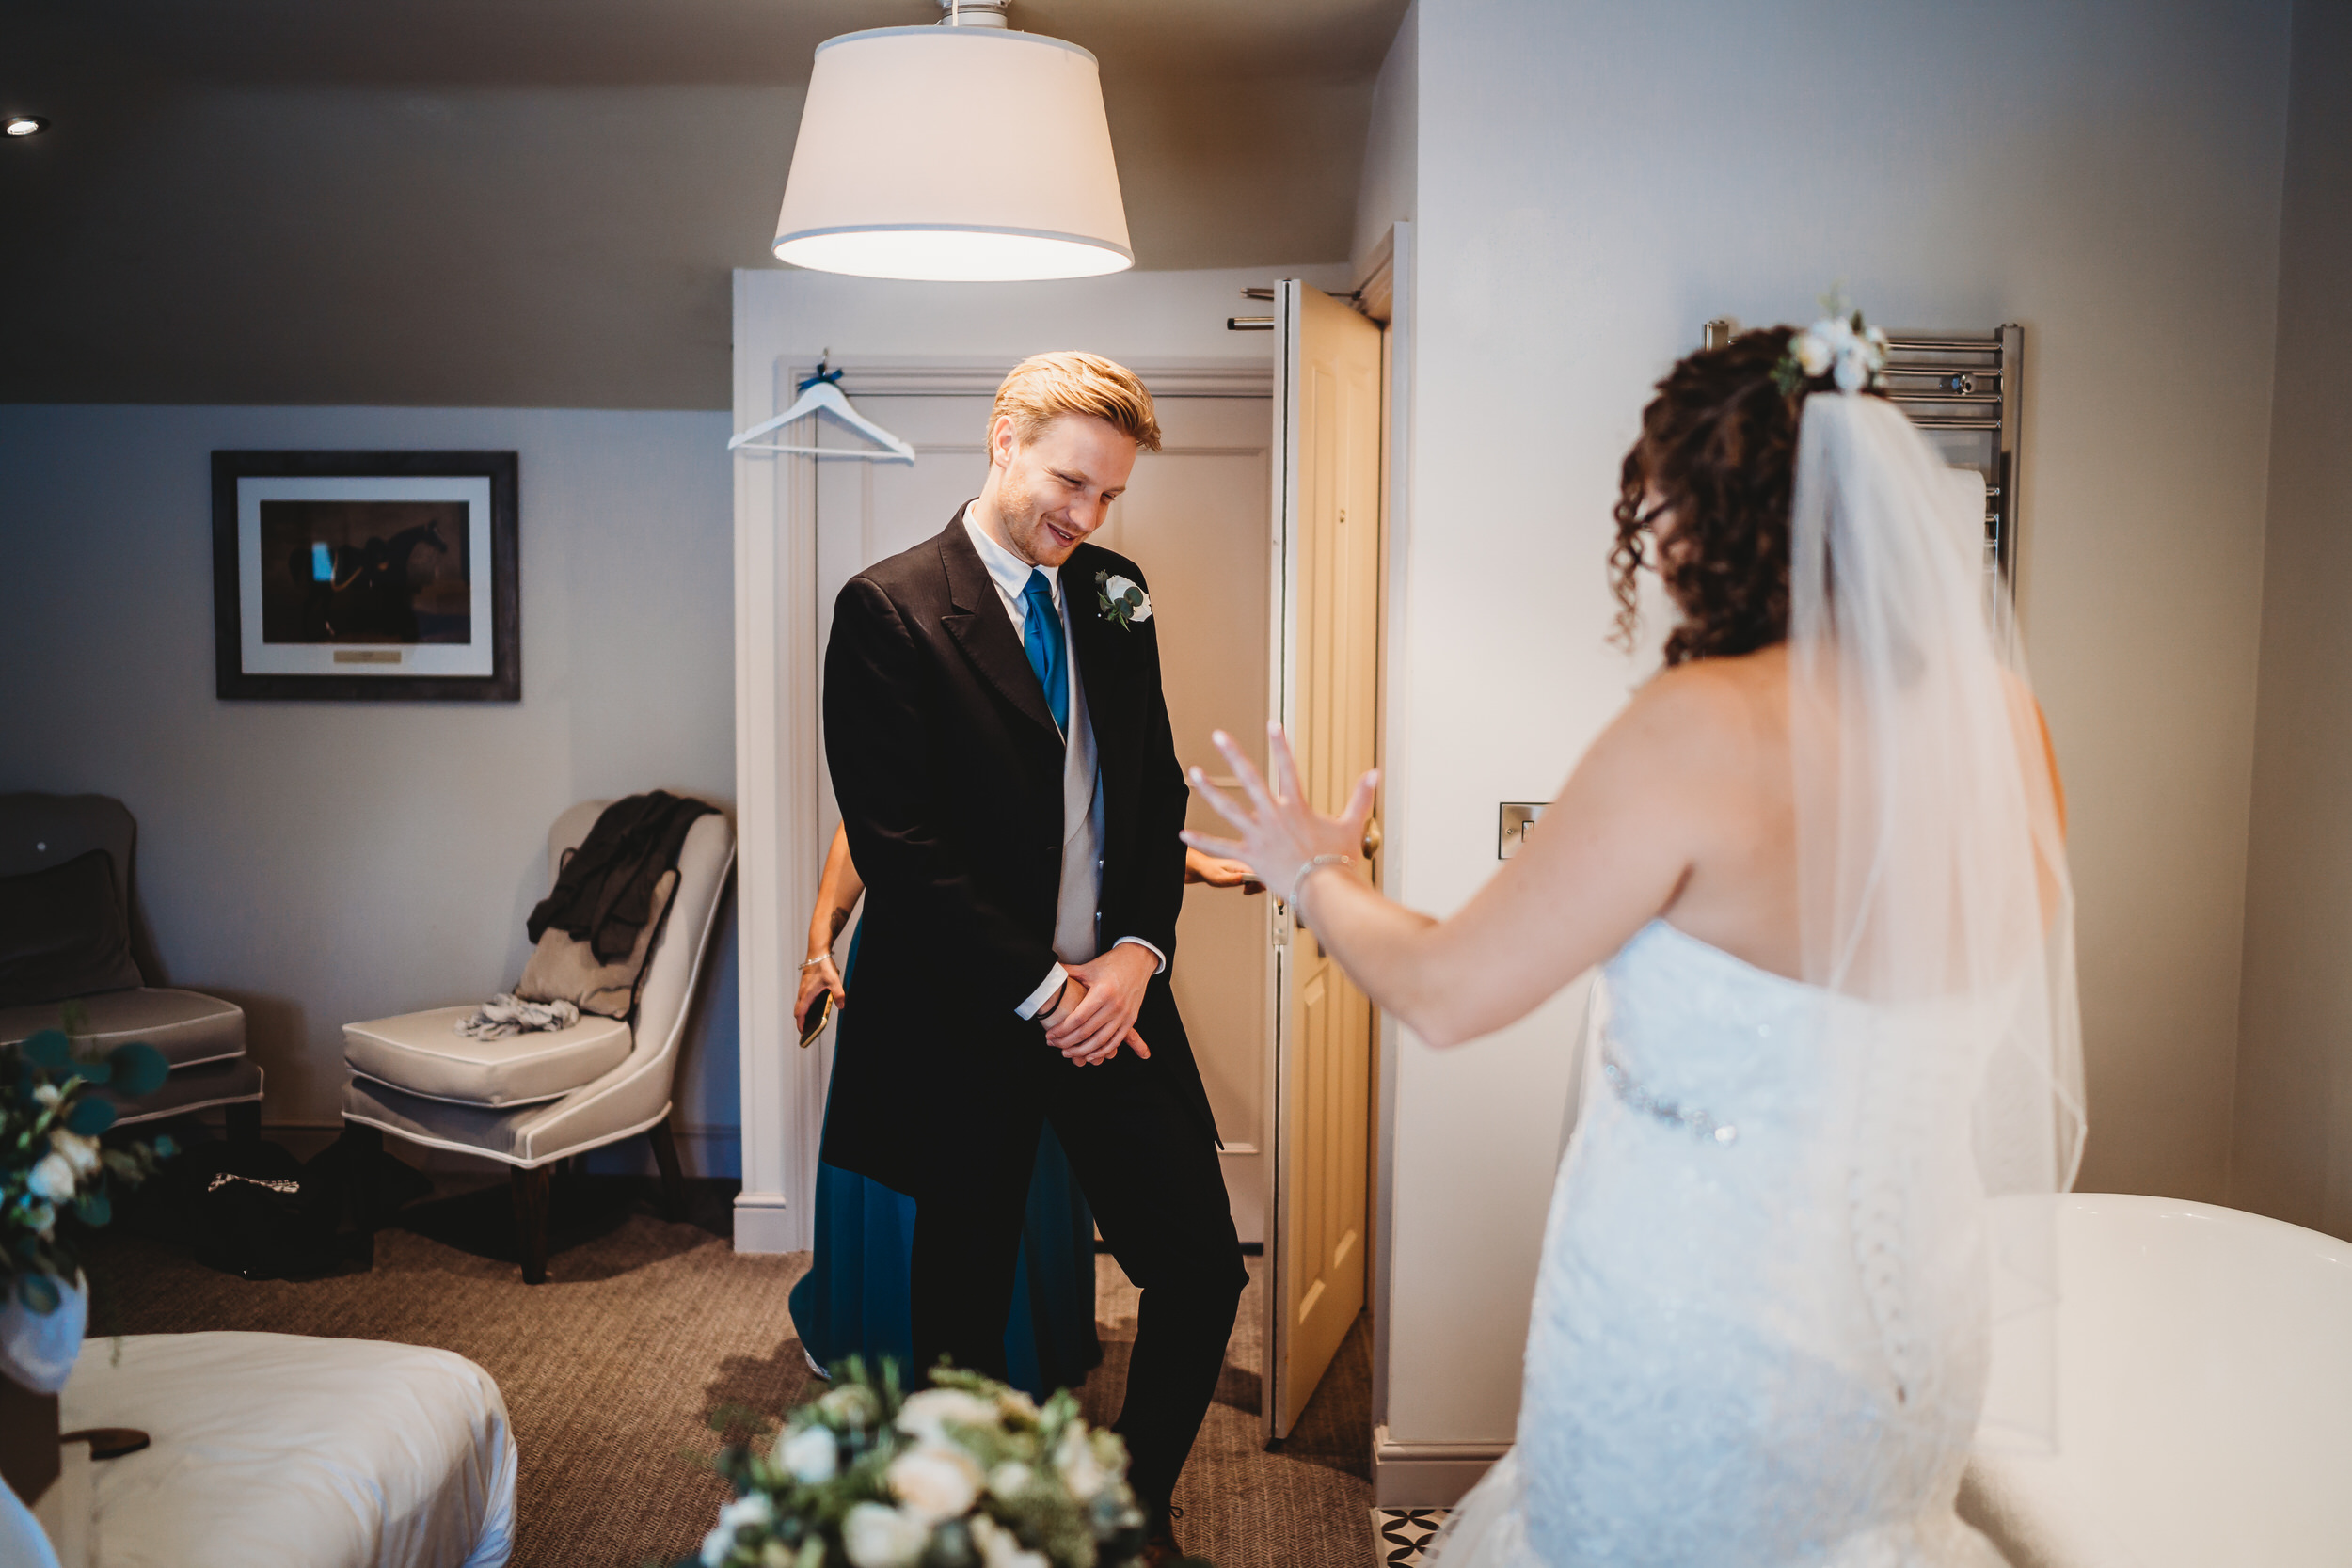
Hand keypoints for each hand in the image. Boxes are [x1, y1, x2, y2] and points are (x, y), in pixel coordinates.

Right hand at [793, 953, 844, 1033]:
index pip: (800, 1013)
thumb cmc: (823, 966)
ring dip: (803, 1013)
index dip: (800, 1024)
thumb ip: (839, 995)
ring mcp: (803, 988)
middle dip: (801, 1020)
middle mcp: (803, 993)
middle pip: (798, 1011)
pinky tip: (814, 1006)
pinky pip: (803, 998)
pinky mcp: (805, 985)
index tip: (803, 1032)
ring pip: (800, 1004)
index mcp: (807, 994)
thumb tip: (841, 1006)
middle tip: (806, 1029)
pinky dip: (805, 1005)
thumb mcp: (835, 981)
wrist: (817, 952)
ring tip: (810, 1021)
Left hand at [1043, 946, 1155, 1065]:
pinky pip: (1116, 1041)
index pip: (1078, 1018)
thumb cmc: (1112, 963)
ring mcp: (1124, 1015)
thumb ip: (1068, 973)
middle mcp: (1115, 1006)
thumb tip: (1049, 972)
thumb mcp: (1088, 968)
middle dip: (1067, 1042)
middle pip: (1087, 1032)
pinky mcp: (1131, 1020)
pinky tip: (1090, 1055)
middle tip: (1054, 1045)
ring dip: (1082, 1051)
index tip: (1050, 1035)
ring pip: (1101, 1041)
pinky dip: (1102, 1051)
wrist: (1138, 960)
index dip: (1062, 1030)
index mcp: (1102, 992)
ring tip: (1068, 1053)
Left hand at [1183, 723, 1375, 903]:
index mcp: (1297, 806)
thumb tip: (1375, 773)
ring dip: (1209, 790)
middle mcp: (1274, 816)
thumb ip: (1361, 797)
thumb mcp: (1352, 824)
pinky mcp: (1250, 857)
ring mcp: (1259, 835)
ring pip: (1228, 808)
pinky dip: (1202, 841)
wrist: (1326, 891)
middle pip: (1250, 778)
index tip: (1272, 724)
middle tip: (1218, 735)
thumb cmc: (1340, 861)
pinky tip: (1182, 833)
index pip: (1288, 767)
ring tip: (1193, 773)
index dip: (1281, 744)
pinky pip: (1221, 847)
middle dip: (1233, 754)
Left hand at [1184, 846, 1264, 894]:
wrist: (1204, 868)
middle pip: (1262, 875)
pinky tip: (1245, 890)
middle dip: (1258, 886)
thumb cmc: (1210, 871)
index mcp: (1241, 864)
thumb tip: (1242, 878)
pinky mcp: (1244, 873)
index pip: (1258, 871)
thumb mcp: (1219, 877)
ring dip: (1256, 887)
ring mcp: (1245, 869)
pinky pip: (1254, 880)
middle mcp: (1245, 865)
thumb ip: (1230, 879)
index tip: (1255, 888)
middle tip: (1247, 891)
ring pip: (1259, 879)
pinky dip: (1253, 887)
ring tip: (1245, 891)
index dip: (1260, 881)